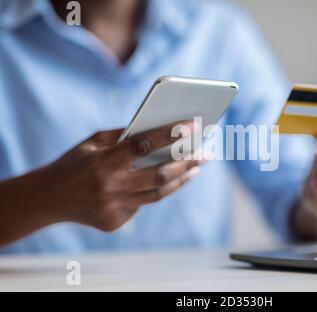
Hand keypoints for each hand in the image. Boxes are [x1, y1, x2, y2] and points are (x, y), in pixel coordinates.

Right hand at [40, 121, 203, 231]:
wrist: (48, 198)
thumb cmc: (74, 162)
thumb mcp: (93, 142)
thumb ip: (124, 135)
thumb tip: (160, 129)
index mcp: (103, 161)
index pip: (144, 144)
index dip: (170, 134)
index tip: (193, 125)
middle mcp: (110, 187)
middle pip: (161, 174)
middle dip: (188, 161)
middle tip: (207, 152)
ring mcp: (114, 208)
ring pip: (159, 193)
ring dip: (182, 178)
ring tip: (198, 166)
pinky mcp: (115, 222)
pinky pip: (143, 203)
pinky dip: (158, 190)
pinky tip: (172, 179)